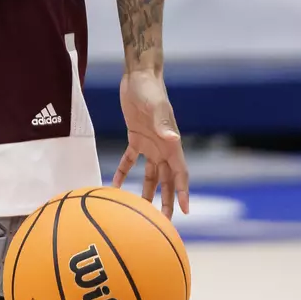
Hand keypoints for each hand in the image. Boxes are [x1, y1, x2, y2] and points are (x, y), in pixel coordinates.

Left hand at [111, 67, 190, 217]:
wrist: (138, 76)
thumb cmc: (150, 90)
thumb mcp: (155, 107)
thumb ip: (163, 124)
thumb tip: (173, 140)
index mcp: (172, 144)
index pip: (181, 173)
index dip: (184, 192)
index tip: (186, 211)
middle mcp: (163, 147)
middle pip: (167, 180)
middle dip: (168, 201)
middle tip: (164, 223)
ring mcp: (150, 144)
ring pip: (150, 175)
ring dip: (146, 193)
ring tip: (141, 213)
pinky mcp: (135, 138)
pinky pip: (130, 160)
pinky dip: (123, 173)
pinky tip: (114, 186)